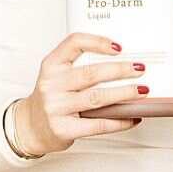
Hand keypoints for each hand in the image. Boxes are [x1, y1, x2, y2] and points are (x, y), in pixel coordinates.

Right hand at [13, 32, 146, 155]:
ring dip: (124, 93)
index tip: (119, 47)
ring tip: (142, 90)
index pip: (74, 43)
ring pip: (97, 98)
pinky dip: (119, 121)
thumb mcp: (57, 75)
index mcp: (51, 65)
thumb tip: (123, 61)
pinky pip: (97, 124)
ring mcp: (56, 108)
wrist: (30, 127)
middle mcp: (51, 84)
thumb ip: (80, 66)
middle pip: (91, 73)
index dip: (98, 42)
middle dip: (120, 70)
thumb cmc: (51, 97)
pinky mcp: (63, 129)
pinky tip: (132, 117)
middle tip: (140, 69)